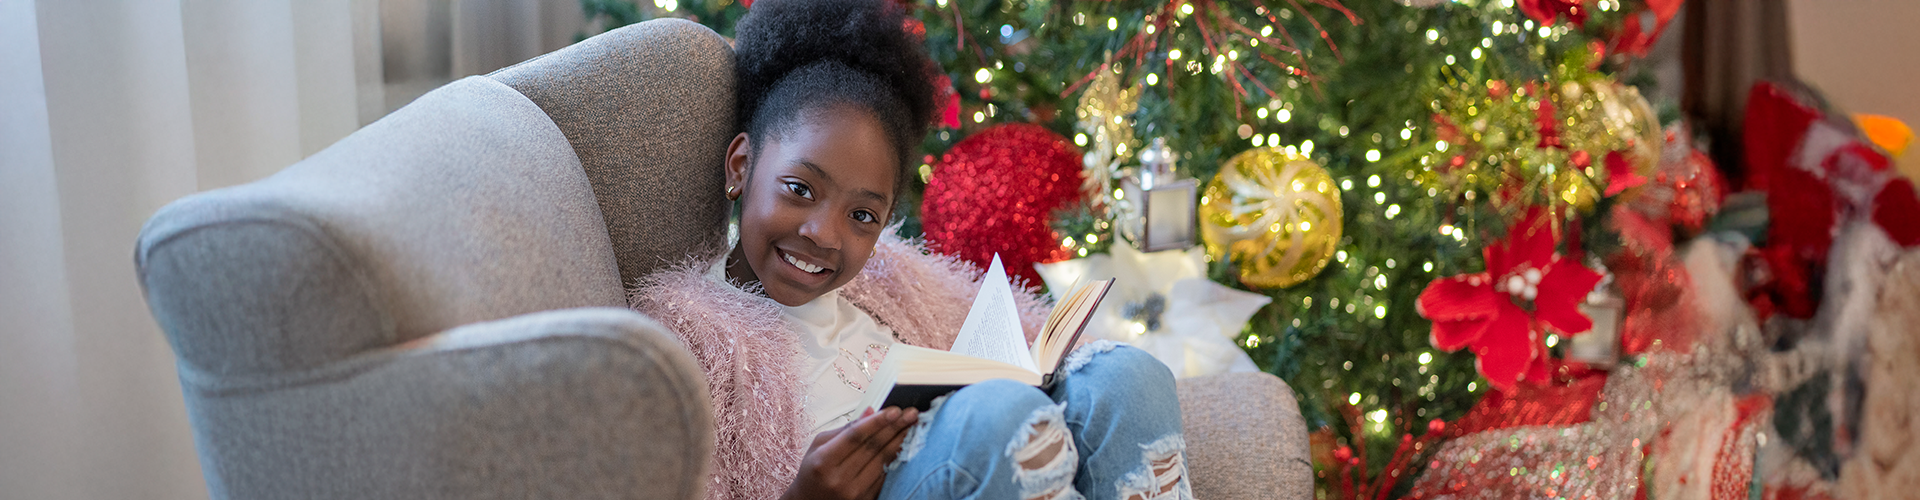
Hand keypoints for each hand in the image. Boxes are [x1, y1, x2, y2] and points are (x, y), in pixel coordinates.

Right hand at [781, 407, 919, 499]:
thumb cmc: (813, 473)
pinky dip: (897, 458)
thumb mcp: (818, 446)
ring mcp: (854, 492)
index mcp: (824, 462)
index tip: (895, 410)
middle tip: (911, 413)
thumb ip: (845, 429)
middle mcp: (839, 479)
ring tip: (913, 426)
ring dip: (901, 442)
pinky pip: (886, 475)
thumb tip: (870, 412)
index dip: (877, 422)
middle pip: (873, 448)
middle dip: (895, 427)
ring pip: (884, 461)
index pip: (855, 437)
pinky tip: (905, 446)